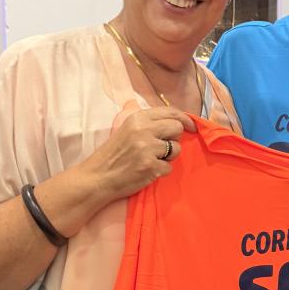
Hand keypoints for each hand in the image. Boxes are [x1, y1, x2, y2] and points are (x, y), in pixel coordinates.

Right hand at [78, 107, 195, 202]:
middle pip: (177, 128)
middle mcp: (143, 130)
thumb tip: (177, 122)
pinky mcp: (151, 167)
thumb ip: (148, 124)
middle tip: (162, 148)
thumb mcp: (126, 130)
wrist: (97, 178)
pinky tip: (147, 171)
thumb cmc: (112, 155)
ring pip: (176, 149)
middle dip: (174, 138)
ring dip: (168, 157)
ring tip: (151, 160)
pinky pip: (169, 168)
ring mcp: (148, 149)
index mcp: (137, 118)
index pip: (170, 112)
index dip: (184, 119)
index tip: (190, 126)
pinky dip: (161, 171)